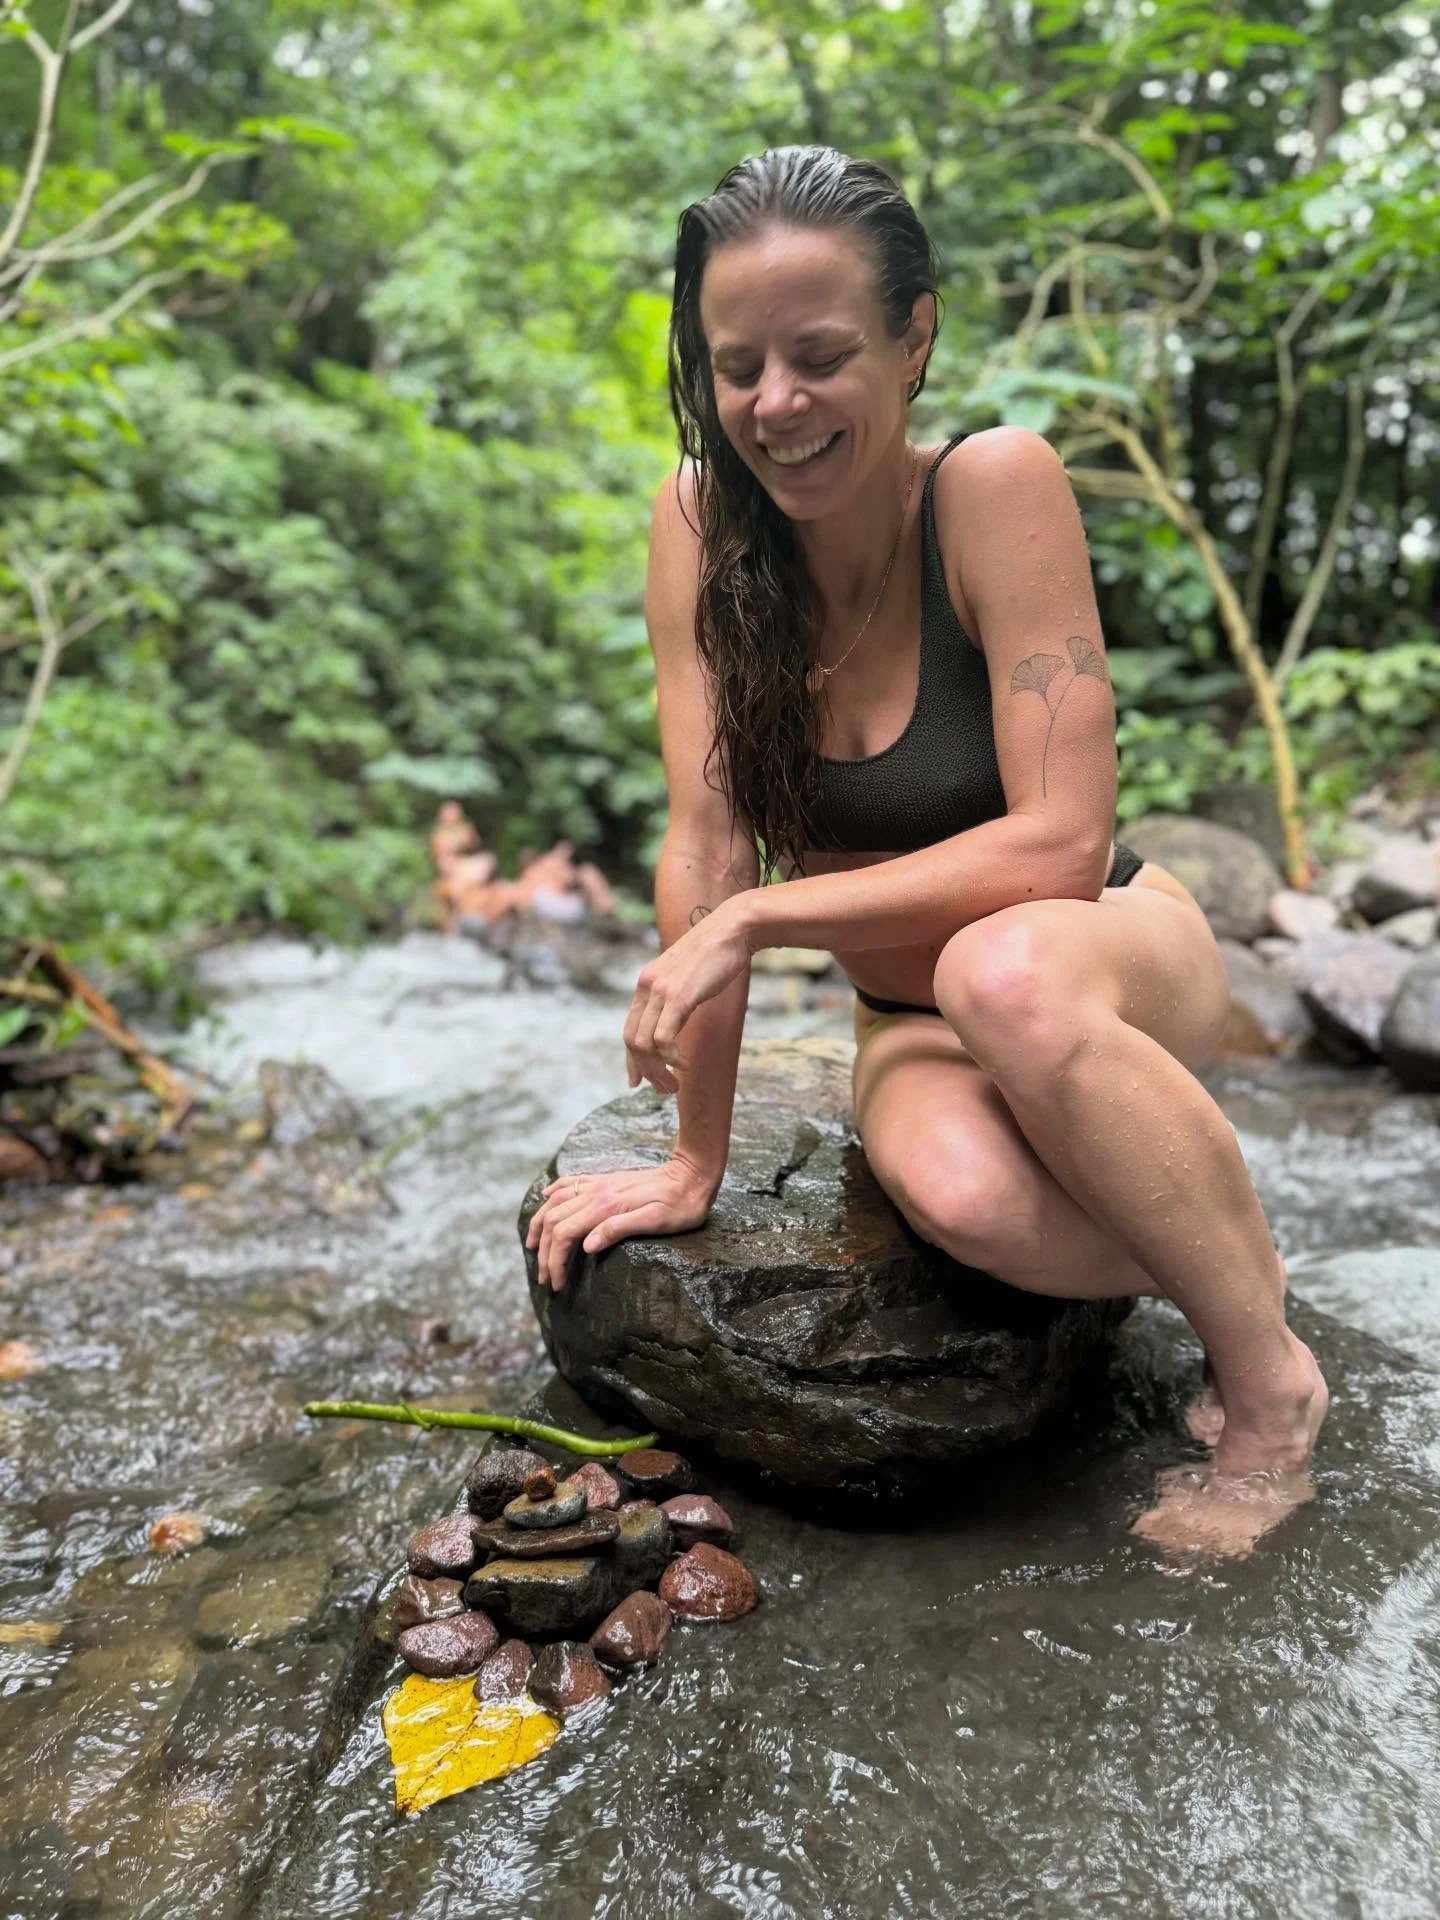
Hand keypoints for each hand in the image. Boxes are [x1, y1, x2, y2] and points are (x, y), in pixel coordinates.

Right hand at [525, 1157, 717, 1291]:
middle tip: (546, 1278)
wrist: (692, 1175)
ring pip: (555, 1202)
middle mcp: (596, 1193)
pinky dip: (552, 1193)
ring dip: (539, 1224)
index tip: (558, 1284)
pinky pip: (570, 1183)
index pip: (564, 1235)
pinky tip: (545, 1198)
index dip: (555, 1262)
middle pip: (554, 1222)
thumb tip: (586, 1245)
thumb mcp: (656, 1222)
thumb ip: (619, 1230)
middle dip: (544, 1252)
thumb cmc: (680, 1206)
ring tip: (532, 1246)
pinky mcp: (605, 1180)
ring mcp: (599, 1184)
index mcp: (605, 1207)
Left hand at [623, 897, 754, 1092]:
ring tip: (675, 1084)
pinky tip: (686, 1065)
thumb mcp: (687, 976)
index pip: (629, 1029)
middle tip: (664, 1089)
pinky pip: (663, 1038)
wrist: (732, 928)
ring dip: (658, 1071)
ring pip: (644, 1044)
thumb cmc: (717, 952)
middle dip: (645, 1071)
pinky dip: (672, 1058)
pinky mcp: (678, 996)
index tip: (637, 1081)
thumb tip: (677, 1018)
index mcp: (646, 984)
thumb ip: (676, 995)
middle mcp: (647, 987)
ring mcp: (661, 991)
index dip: (631, 1059)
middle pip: (632, 1041)